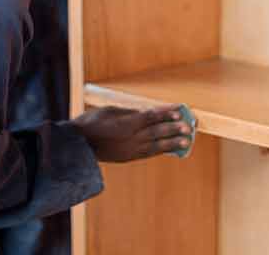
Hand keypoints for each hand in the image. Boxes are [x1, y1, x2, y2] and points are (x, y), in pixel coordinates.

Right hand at [70, 105, 192, 162]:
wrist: (79, 145)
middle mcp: (131, 137)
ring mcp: (130, 149)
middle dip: (174, 128)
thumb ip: (130, 112)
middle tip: (189, 127)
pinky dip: (160, 150)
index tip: (179, 111)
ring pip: (156, 145)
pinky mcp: (128, 157)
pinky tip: (169, 149)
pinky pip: (148, 153)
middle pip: (157, 131)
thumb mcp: (110, 111)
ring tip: (186, 141)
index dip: (166, 113)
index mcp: (127, 123)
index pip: (151, 116)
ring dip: (172, 143)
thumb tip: (147, 113)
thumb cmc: (92, 122)